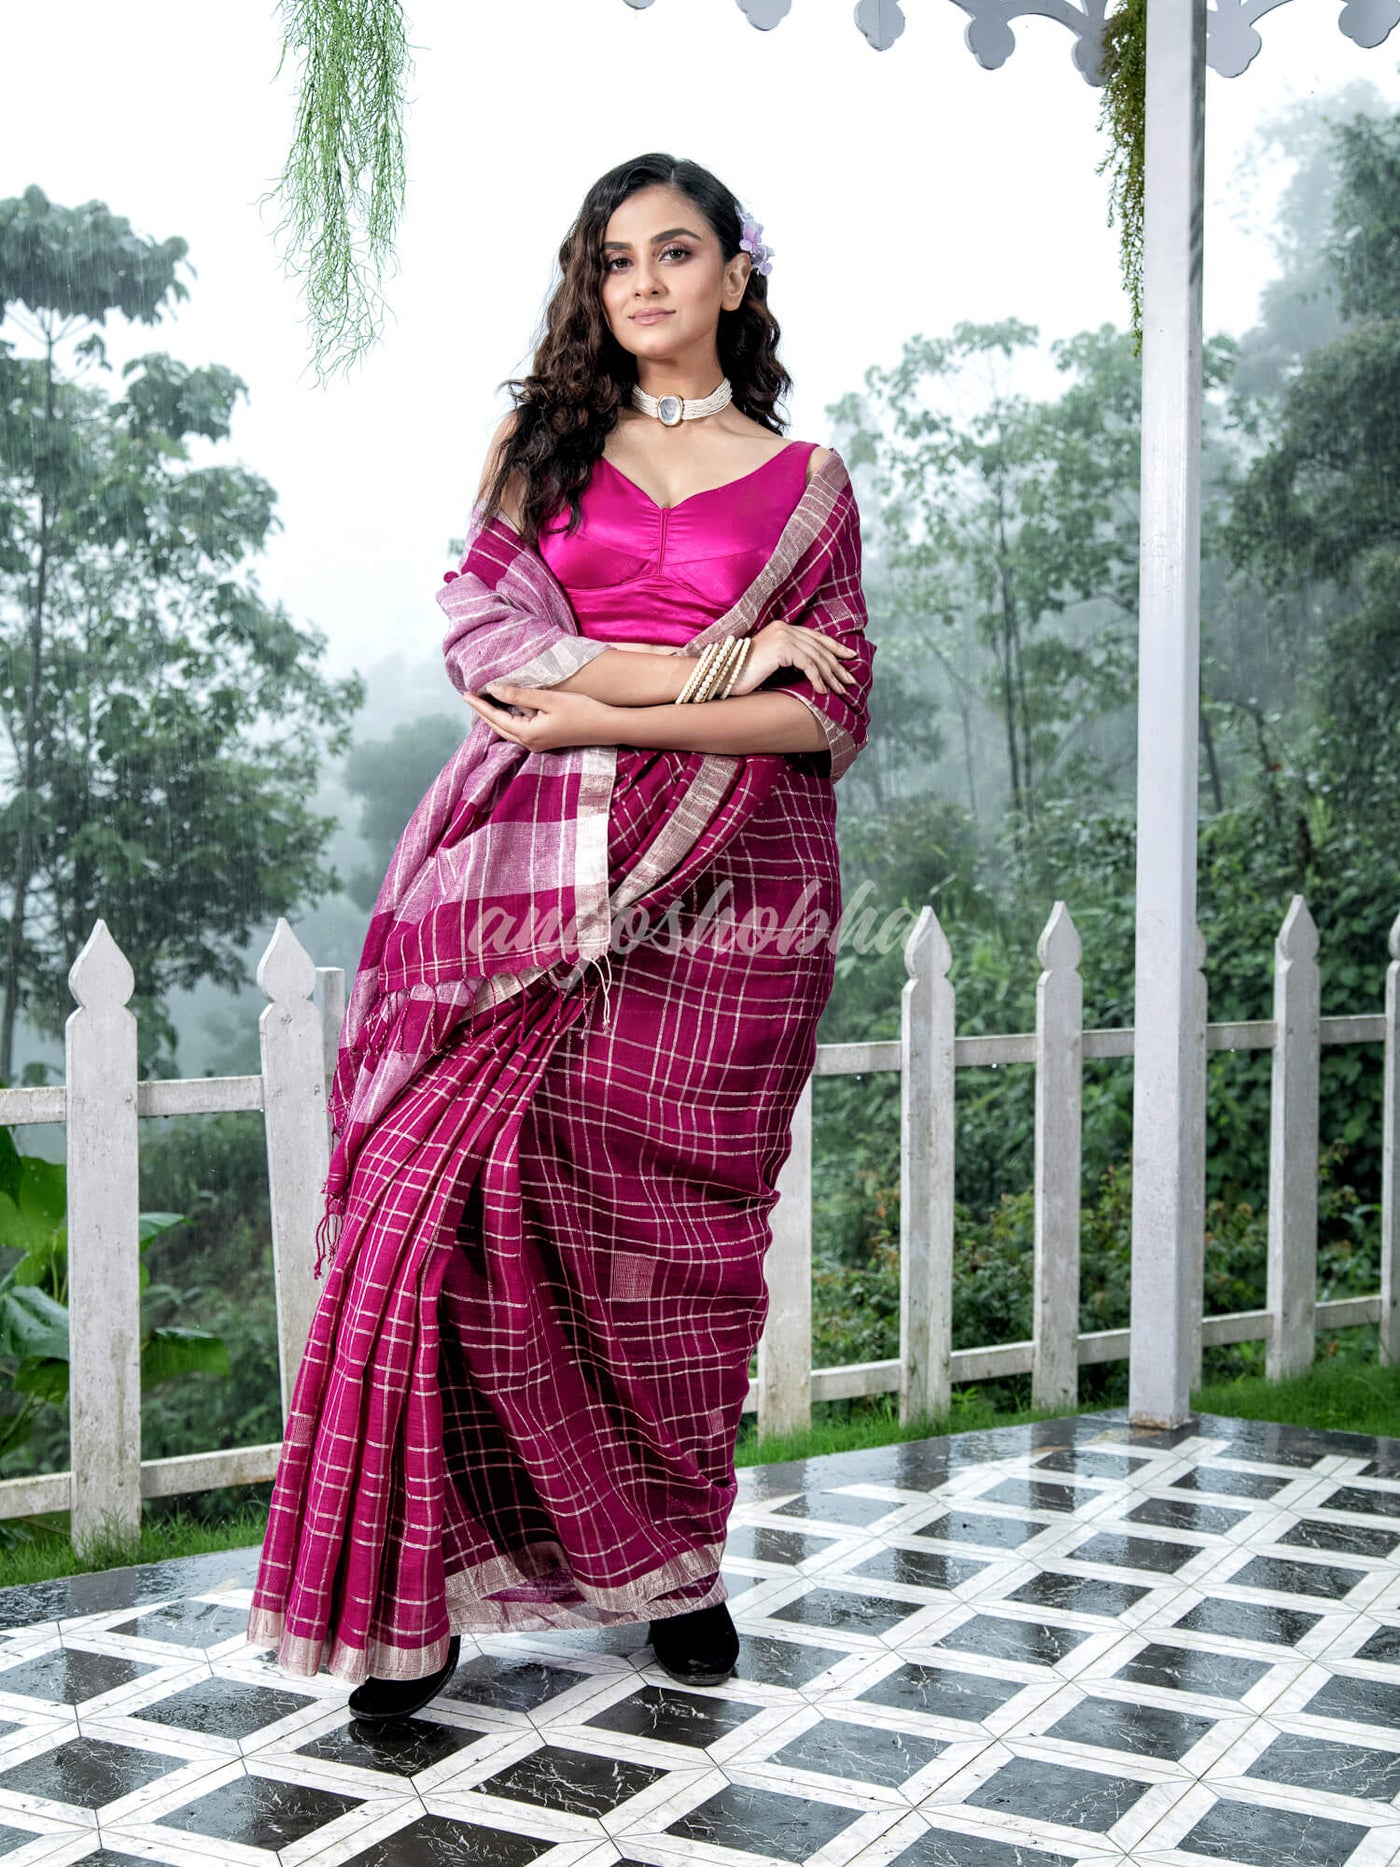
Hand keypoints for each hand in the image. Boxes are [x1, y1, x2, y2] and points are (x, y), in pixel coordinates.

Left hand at [463, 682, 616, 751]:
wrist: (607, 726)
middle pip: (498, 727)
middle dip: (483, 712)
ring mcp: (539, 744)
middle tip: (469, 697)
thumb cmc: (581, 710)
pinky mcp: (546, 740)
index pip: (496, 718)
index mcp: (528, 734)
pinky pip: (519, 730)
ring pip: (508, 730)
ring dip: (495, 716)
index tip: (465, 694)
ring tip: (483, 702)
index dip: (480, 705)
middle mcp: (530, 743)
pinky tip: (507, 710)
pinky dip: (509, 719)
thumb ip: (519, 695)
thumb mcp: (548, 699)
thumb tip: (494, 690)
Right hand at [725, 621, 858, 696]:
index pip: (816, 637)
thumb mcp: (772, 663)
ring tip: (839, 691)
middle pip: (820, 647)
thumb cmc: (744, 674)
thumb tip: (814, 670)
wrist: (723, 674)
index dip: (835, 647)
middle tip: (850, 681)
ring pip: (817, 657)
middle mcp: (785, 628)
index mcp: (783, 627)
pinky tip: (822, 691)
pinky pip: (807, 664)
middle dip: (837, 665)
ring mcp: (783, 636)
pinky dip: (817, 679)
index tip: (850, 658)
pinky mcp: (782, 648)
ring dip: (831, 676)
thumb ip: (790, 659)